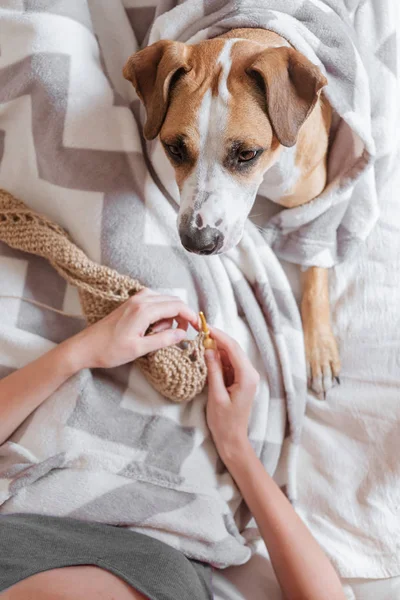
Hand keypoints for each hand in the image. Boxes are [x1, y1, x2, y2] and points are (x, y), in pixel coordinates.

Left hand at [68, 289, 198, 369]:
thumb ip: (164, 340)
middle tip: (180, 336)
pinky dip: (160, 314)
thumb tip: (183, 334)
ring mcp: (135, 299)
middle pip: (173, 300)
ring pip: (165, 301)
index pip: (177, 306)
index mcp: (144, 309)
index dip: (191, 316)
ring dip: (170, 316)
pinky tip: (153, 329)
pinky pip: (155, 303)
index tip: (198, 328)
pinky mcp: (132, 302)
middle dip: (182, 316)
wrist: (85, 347)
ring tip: (160, 335)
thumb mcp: (140, 349)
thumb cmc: (110, 350)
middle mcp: (141, 299)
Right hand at [205, 327, 259, 462]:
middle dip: (217, 339)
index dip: (219, 335)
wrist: (232, 439)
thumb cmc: (224, 421)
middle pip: (233, 349)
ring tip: (200, 340)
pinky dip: (219, 359)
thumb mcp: (216, 395)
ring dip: (217, 348)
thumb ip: (214, 371)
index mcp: (247, 376)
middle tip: (200, 330)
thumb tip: (208, 349)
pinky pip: (229, 364)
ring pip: (231, 355)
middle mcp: (250, 373)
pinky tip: (207, 355)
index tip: (205, 326)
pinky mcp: (240, 381)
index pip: (233, 348)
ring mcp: (246, 377)